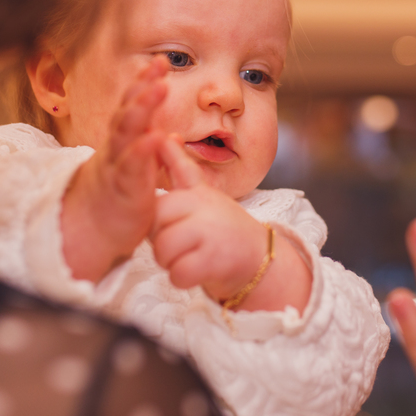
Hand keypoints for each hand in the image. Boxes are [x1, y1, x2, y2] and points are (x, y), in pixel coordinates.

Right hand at [58, 58, 167, 281]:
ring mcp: (117, 165)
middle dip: (143, 87)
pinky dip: (142, 150)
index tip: (159, 62)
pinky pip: (131, 166)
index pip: (133, 105)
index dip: (144, 83)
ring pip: (126, 132)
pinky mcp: (122, 187)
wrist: (92, 228)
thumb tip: (169, 133)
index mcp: (123, 140)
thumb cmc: (118, 194)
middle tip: (160, 65)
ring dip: (142, 109)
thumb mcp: (135, 168)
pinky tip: (155, 137)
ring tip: (158, 89)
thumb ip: (149, 148)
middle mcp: (117, 147)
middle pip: (129, 111)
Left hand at [153, 137, 311, 311]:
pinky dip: (182, 279)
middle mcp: (203, 208)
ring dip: (171, 263)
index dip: (158, 221)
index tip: (176, 225)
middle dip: (161, 243)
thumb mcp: (201, 191)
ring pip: (163, 252)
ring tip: (190, 257)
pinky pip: (178, 274)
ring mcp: (209, 233)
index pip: (158, 204)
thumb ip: (178, 166)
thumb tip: (162, 135)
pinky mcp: (214, 260)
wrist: (259, 256)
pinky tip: (197, 271)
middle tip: (182, 245)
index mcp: (196, 193)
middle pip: (155, 228)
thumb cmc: (221, 225)